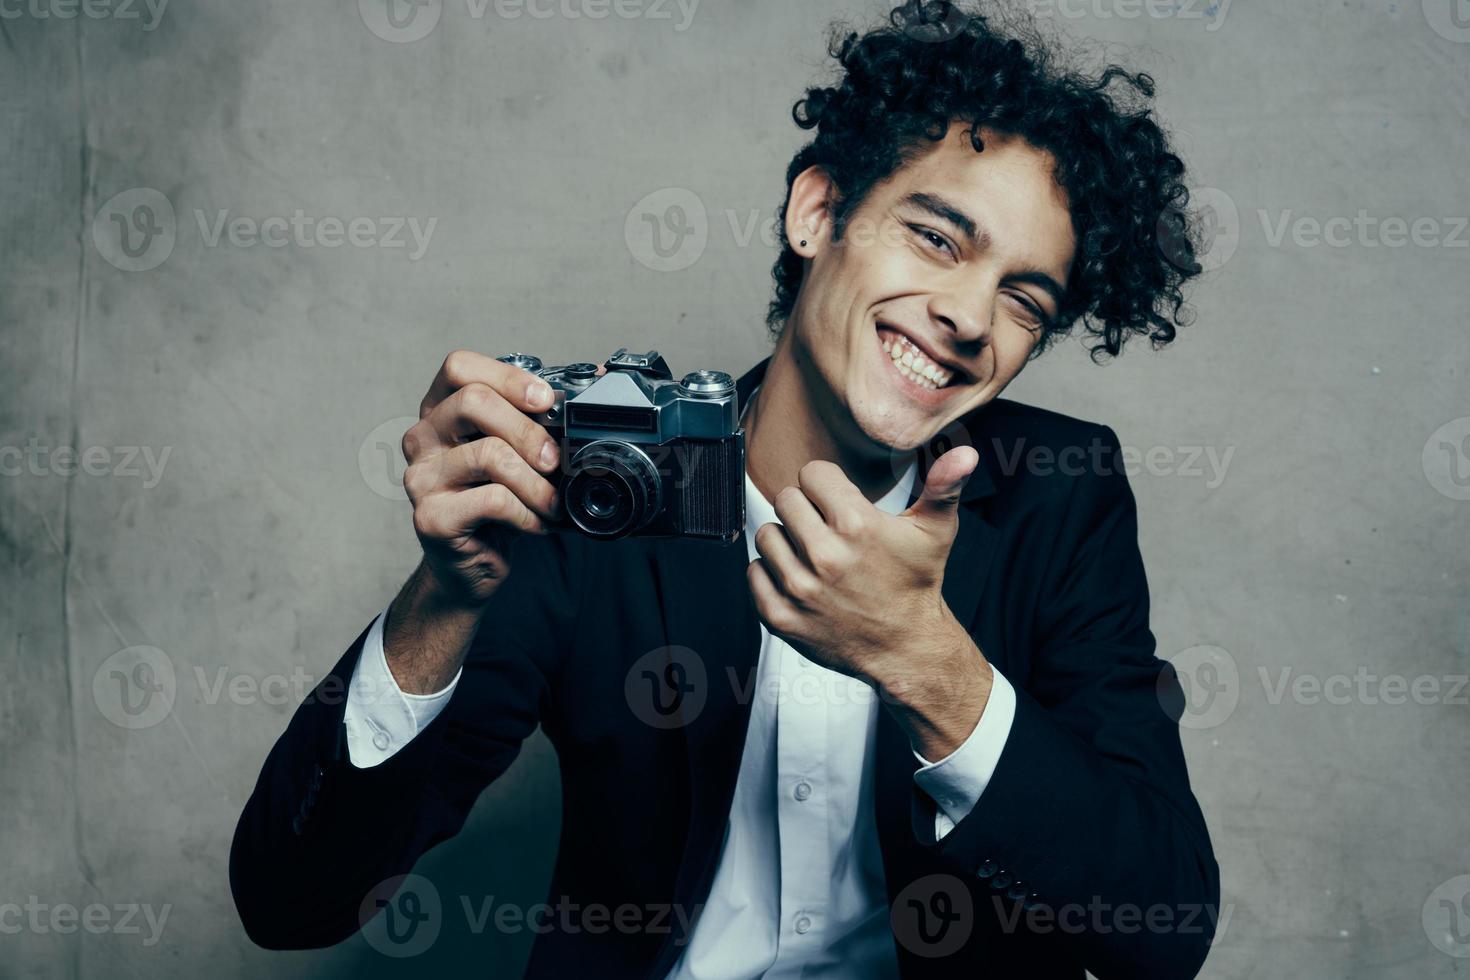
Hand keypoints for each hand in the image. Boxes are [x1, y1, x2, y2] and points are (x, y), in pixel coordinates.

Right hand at [400, 350, 568, 606]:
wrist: (474, 565)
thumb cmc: (498, 504)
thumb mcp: (519, 453)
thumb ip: (542, 417)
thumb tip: (601, 375)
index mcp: (440, 411)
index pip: (459, 367)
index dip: (507, 377)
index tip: (546, 400)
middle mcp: (422, 438)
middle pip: (472, 402)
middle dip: (528, 430)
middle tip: (555, 460)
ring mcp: (420, 477)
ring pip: (488, 454)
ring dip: (536, 482)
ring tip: (552, 502)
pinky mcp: (431, 517)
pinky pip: (493, 500)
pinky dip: (527, 513)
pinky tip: (535, 523)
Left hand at [747, 448, 991, 756]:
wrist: (906, 645)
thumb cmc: (917, 583)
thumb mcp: (936, 531)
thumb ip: (945, 486)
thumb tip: (964, 454)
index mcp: (856, 526)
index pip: (812, 474)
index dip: (827, 484)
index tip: (839, 501)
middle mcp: (824, 556)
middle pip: (786, 500)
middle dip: (806, 509)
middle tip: (827, 529)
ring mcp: (799, 588)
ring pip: (766, 534)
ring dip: (786, 540)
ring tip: (813, 553)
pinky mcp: (781, 616)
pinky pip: (753, 573)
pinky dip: (769, 573)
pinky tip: (798, 577)